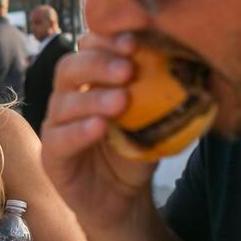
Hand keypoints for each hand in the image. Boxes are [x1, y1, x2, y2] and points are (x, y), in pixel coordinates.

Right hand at [40, 32, 155, 227]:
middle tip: (128, 69)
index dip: (106, 40)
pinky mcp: (51, 155)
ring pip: (63, 102)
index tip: (134, 41)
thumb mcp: (152, 117)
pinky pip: (59, 138)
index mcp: (90, 80)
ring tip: (122, 101)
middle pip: (69, 67)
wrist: (124, 199)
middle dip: (98, 63)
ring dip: (93, 98)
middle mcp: (68, 97)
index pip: (87, 48)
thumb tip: (189, 62)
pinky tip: (100, 128)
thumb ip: (159, 91)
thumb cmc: (135, 151)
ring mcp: (56, 125)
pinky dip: (79, 131)